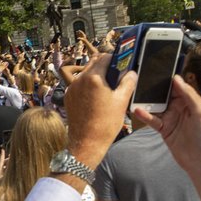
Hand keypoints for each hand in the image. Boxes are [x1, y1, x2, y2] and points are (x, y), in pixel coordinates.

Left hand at [62, 53, 135, 168]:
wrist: (86, 143)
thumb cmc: (105, 123)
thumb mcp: (121, 101)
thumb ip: (128, 83)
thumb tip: (132, 73)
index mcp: (93, 78)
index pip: (104, 57)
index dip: (115, 58)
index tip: (122, 64)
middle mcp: (79, 80)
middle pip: (93, 63)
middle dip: (105, 65)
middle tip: (116, 74)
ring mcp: (71, 88)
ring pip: (85, 73)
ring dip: (96, 74)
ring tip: (108, 86)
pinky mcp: (68, 97)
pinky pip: (79, 84)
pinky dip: (88, 85)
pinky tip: (97, 96)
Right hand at [130, 75, 200, 175]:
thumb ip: (189, 95)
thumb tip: (177, 79)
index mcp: (191, 103)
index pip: (178, 87)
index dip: (169, 80)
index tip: (157, 71)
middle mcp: (180, 109)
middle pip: (165, 96)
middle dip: (155, 89)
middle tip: (142, 81)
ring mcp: (171, 119)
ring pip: (156, 107)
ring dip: (147, 102)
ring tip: (136, 95)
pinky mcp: (164, 129)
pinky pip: (153, 120)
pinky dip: (145, 115)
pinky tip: (138, 110)